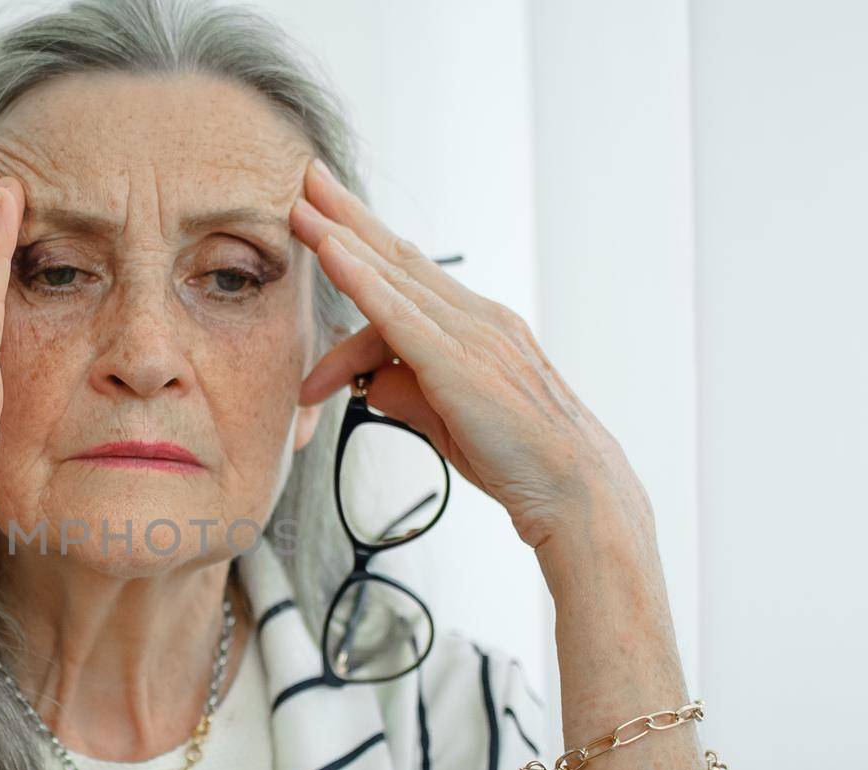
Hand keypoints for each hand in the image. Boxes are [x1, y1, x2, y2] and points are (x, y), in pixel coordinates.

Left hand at [288, 157, 650, 553]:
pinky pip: (398, 313)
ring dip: (341, 239)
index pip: (408, 278)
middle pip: (398, 257)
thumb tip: (369, 384)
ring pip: (394, 276)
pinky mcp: (460, 363)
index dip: (364, 244)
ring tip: (299, 210)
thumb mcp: (447, 420)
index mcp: (478, 327)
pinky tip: (329, 252)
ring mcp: (472, 335)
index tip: (327, 214)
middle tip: (306, 177)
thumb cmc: (516, 458)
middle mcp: (477, 318)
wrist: (573, 489)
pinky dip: (361, 279)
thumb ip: (407, 393)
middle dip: (349, 216)